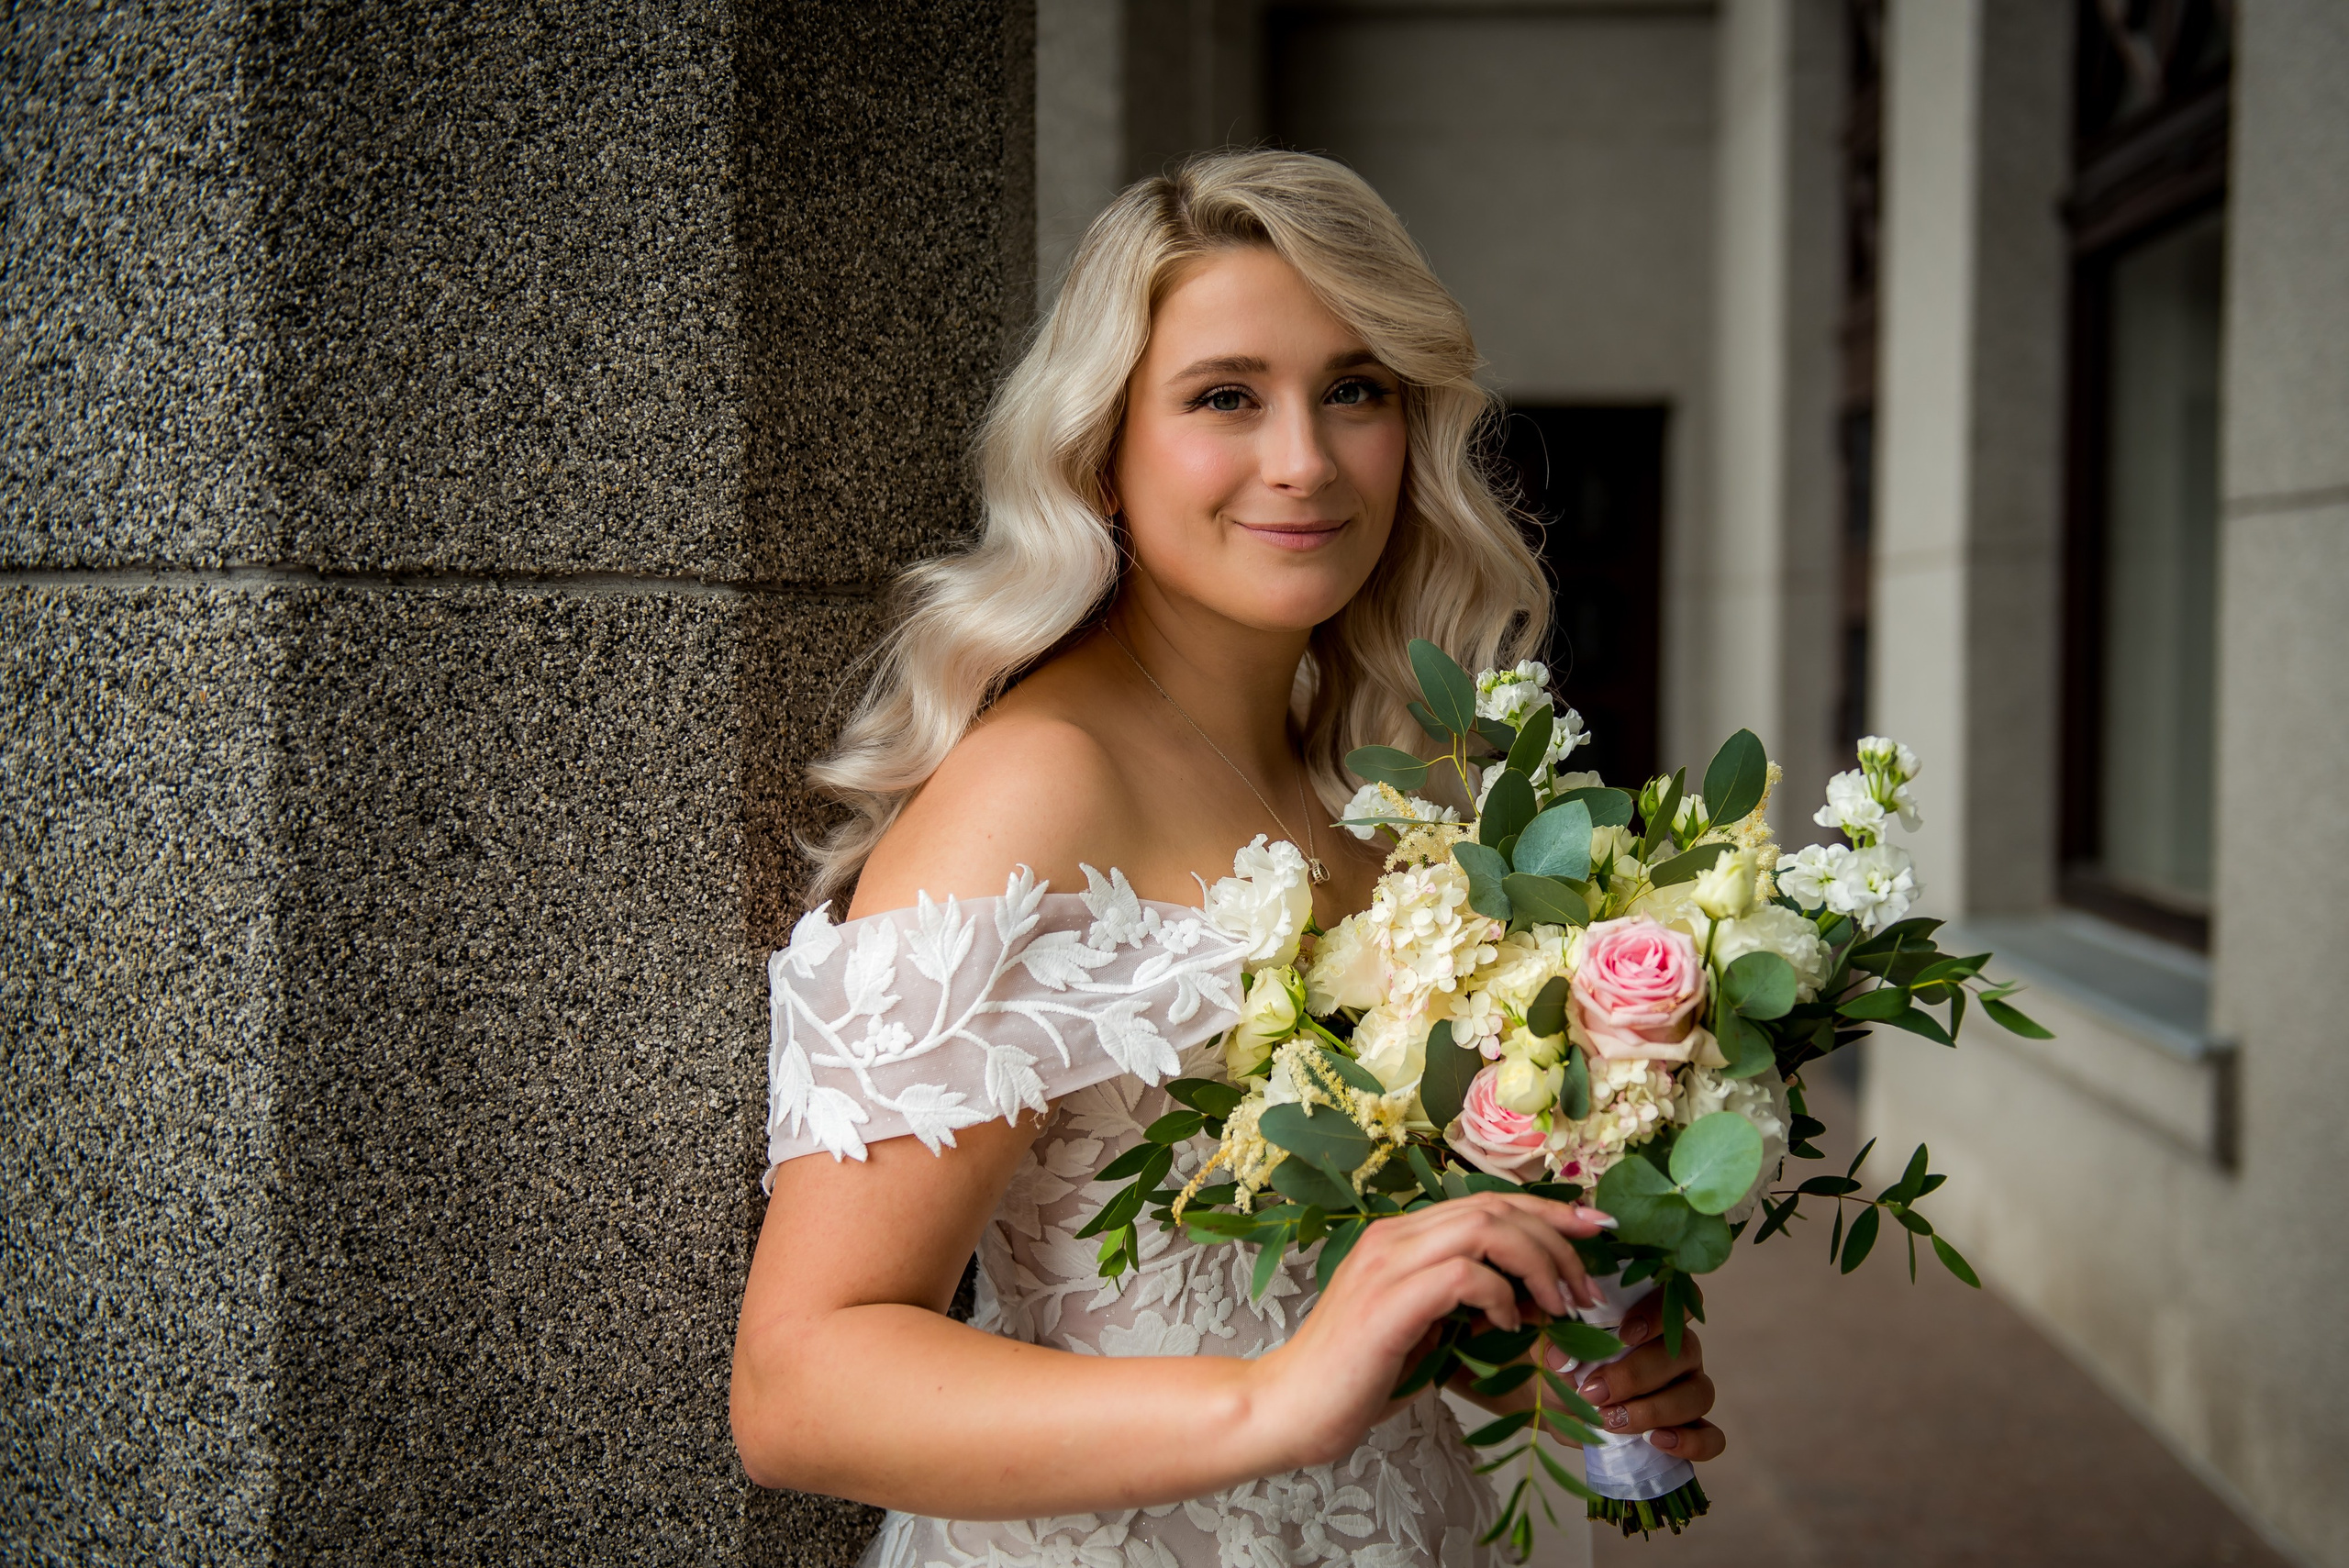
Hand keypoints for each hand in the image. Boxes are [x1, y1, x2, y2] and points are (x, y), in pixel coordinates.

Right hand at [1244, 1193, 1616, 1470]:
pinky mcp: (1388, 1303)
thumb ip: (1463, 1304)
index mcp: (1400, 1236)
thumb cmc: (1357, 1374)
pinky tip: (1506, 1328)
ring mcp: (1387, 1265)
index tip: (1596, 1229)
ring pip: (1485, 1229)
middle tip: (1588, 1286)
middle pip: (1495, 1206)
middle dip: (1557, 1238)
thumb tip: (1527, 1303)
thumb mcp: (1422, 1328)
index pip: (1487, 1201)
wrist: (1291, 1406)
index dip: (1548, 1210)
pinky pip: (1464, 1275)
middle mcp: (1392, 1237)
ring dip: (1538, 1264)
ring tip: (1557, 1308)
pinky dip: (1500, 1297)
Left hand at [1545, 1291, 1724, 1461]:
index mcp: (1650, 1318)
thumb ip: (1551, 1344)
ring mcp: (1689, 1388)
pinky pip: (1712, 1437)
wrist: (1561, 1409)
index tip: (1624, 1335)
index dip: (1659, 1313)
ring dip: (1654, 1410)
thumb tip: (1558, 1354)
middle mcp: (1677, 1349)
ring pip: (1698, 1393)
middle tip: (1594, 1392)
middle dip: (1636, 1375)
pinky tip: (1657, 1442)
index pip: (1677, 1299)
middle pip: (1683, 1351)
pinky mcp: (1694, 1428)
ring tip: (1610, 1421)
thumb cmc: (1564, 1368)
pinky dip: (1690, 1441)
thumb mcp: (1550, 1352)